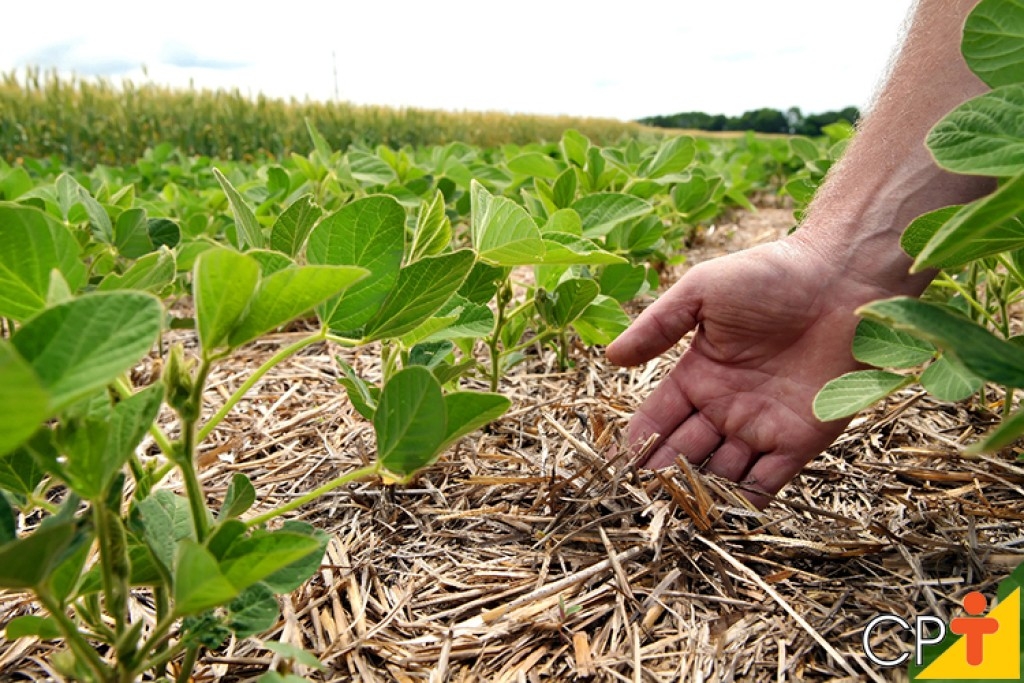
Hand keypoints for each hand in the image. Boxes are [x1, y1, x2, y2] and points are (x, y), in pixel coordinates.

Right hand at [606, 235, 902, 506]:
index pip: (658, 420)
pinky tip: (721, 520)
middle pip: (685, 453)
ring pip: (721, 474)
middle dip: (663, 478)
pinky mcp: (800, 442)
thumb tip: (611, 357)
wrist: (844, 281)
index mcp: (698, 375)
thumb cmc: (771, 275)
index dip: (638, 444)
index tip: (617, 469)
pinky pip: (767, 482)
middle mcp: (725, 407)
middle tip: (641, 505)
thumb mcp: (702, 291)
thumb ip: (658, 326)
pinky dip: (744, 504)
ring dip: (699, 496)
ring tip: (674, 519)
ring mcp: (761, 427)